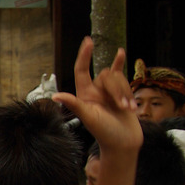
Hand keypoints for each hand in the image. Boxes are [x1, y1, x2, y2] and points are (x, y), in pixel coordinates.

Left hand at [52, 37, 140, 153]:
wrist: (123, 143)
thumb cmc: (105, 133)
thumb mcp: (88, 117)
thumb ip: (74, 104)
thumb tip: (55, 97)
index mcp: (84, 95)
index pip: (82, 70)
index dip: (84, 55)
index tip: (88, 41)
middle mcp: (95, 91)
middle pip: (106, 75)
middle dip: (116, 89)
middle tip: (122, 107)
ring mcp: (108, 92)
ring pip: (118, 77)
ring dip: (125, 92)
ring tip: (129, 108)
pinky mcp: (122, 93)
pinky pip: (122, 75)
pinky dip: (124, 72)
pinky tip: (121, 53)